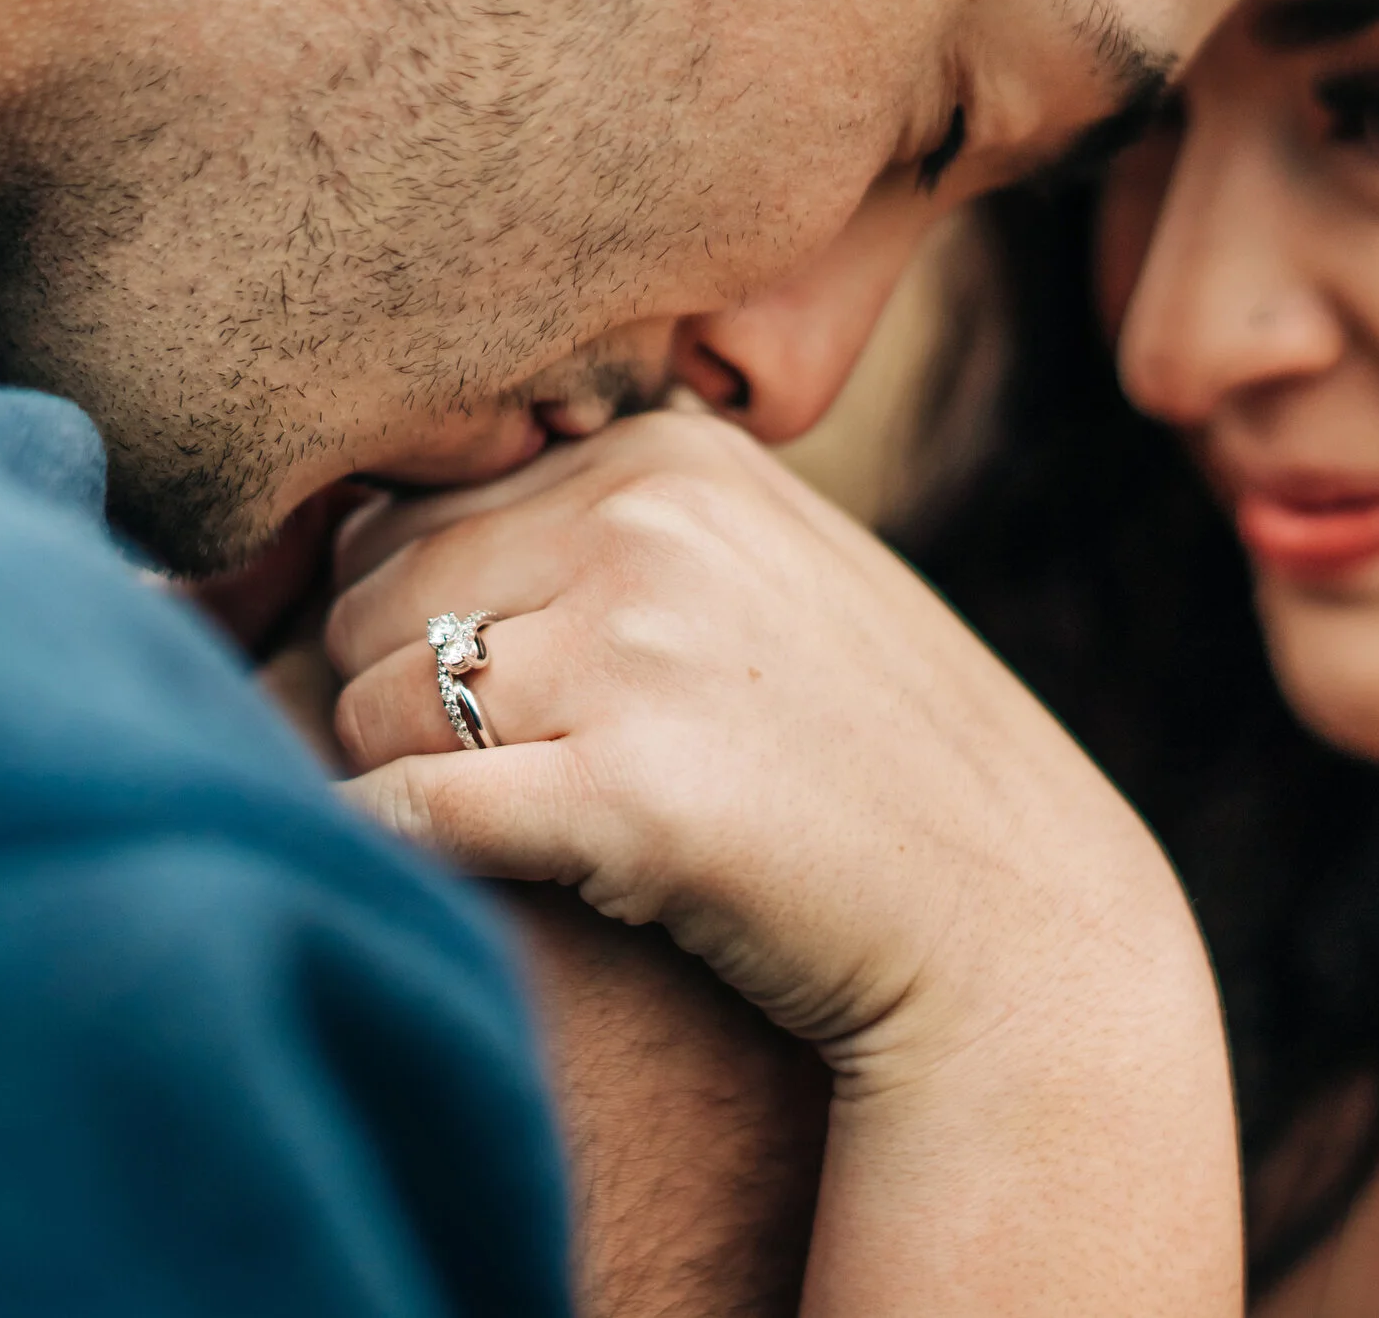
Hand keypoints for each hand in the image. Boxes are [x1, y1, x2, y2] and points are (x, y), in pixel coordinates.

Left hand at [327, 412, 1240, 1313]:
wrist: (1011, 924)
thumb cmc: (861, 758)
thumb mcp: (755, 575)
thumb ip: (600, 526)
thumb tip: (367, 531)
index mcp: (671, 455)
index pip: (414, 507)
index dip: (401, 615)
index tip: (452, 696)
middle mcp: (648, 523)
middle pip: (372, 600)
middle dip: (384, 696)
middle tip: (473, 778)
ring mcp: (641, 652)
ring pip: (371, 703)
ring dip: (390, 780)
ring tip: (501, 828)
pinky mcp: (630, 794)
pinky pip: (404, 809)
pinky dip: (376, 850)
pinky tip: (410, 884)